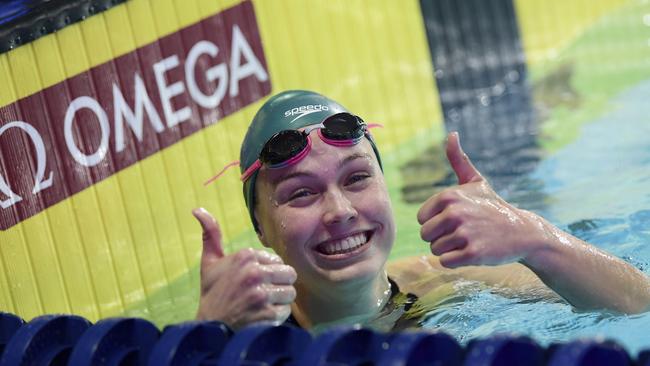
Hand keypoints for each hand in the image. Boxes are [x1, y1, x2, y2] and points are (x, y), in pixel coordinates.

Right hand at [193, 208, 296, 328]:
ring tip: (261, 305)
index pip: (277, 261)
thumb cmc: (212, 293)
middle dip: (278, 285)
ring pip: (290, 292)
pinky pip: (286, 310)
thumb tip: (198, 209)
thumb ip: (210, 234)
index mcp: (245, 256)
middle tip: (262, 294)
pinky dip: (276, 316)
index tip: (253, 281)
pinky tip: (261, 316)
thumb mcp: (209, 262)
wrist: (209, 327)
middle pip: (290, 274)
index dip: (268, 272)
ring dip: (279, 301)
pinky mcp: (268, 313)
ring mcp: (261, 294)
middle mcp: (254, 272)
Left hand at [417, 132, 543, 267]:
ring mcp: (464, 233)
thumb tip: (451, 134)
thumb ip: (458, 160)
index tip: (455, 220)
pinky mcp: (473, 253)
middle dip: (440, 238)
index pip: (421, 219)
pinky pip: (446, 262)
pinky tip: (472, 252)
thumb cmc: (492, 206)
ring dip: (449, 250)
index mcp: (449, 196)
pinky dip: (455, 261)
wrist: (522, 232)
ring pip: (435, 250)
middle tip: (462, 233)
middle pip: (426, 236)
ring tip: (469, 241)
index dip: (436, 222)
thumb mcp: (475, 181)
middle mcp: (455, 213)